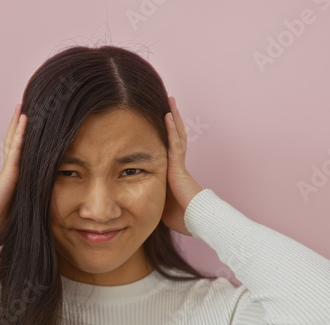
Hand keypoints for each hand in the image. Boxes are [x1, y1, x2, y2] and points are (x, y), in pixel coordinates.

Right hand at [0, 103, 26, 243]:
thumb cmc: (1, 226)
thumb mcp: (21, 214)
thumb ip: (28, 208)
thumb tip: (41, 216)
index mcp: (11, 181)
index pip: (16, 157)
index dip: (20, 142)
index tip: (25, 131)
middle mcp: (9, 171)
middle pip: (13, 143)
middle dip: (17, 128)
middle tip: (21, 111)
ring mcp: (9, 169)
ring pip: (14, 140)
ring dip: (18, 123)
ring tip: (22, 107)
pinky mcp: (10, 170)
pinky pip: (17, 146)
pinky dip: (20, 131)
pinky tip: (24, 117)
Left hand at [161, 96, 203, 236]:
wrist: (196, 220)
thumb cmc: (182, 217)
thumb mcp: (160, 204)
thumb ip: (150, 196)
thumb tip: (134, 199)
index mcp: (173, 173)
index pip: (169, 148)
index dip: (166, 134)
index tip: (161, 121)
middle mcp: (177, 164)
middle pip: (175, 137)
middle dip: (171, 121)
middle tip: (167, 103)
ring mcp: (179, 164)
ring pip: (176, 135)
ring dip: (173, 117)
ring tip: (169, 100)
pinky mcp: (179, 166)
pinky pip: (175, 143)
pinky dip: (171, 128)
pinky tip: (167, 114)